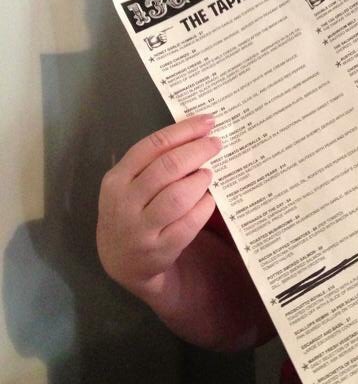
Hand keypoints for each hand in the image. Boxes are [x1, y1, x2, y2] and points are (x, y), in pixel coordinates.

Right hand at [97, 115, 220, 304]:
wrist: (121, 261)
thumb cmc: (132, 210)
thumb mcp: (129, 184)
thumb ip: (153, 162)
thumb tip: (197, 132)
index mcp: (116, 179)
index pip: (153, 146)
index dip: (184, 130)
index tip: (207, 121)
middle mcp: (125, 203)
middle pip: (168, 167)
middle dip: (198, 151)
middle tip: (215, 144)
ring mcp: (141, 229)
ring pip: (179, 195)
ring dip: (200, 180)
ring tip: (208, 174)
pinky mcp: (160, 249)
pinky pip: (190, 222)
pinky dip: (204, 206)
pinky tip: (208, 199)